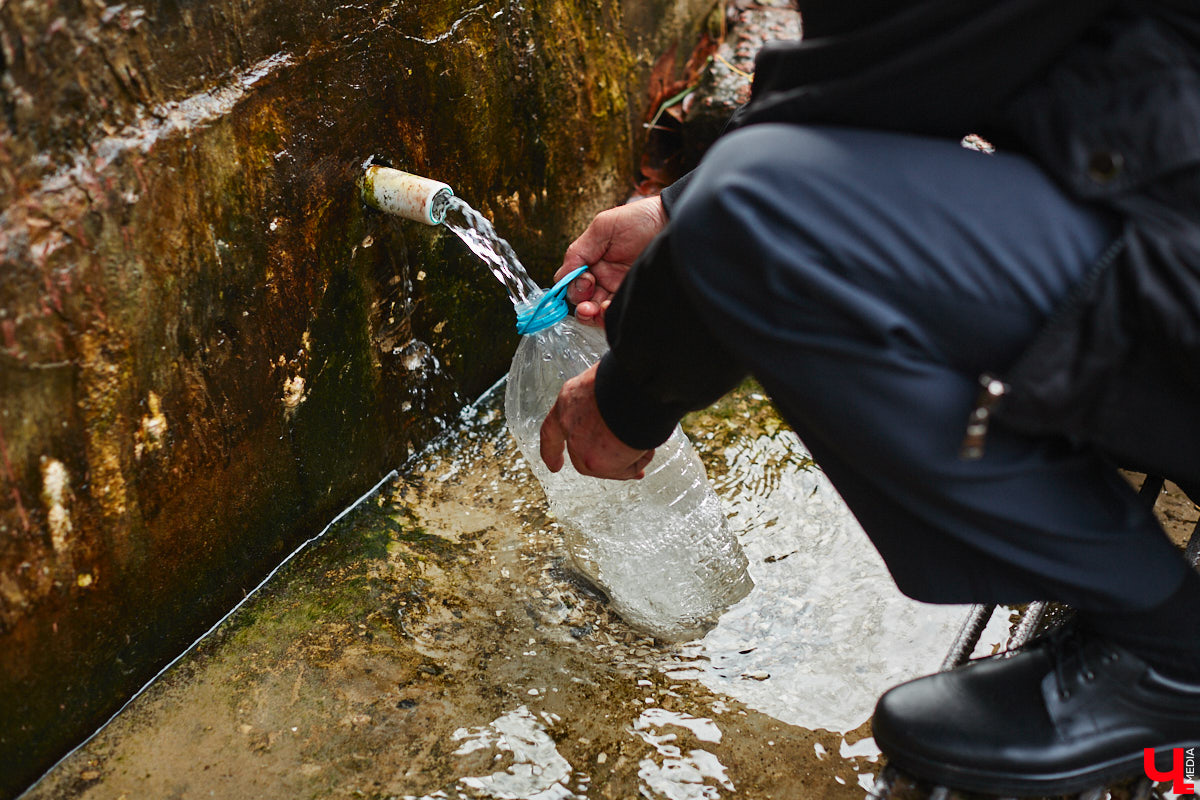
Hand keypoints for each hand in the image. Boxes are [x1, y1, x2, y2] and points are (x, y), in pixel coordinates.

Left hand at [540, 362, 655, 479]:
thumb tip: (625, 416)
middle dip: (606, 462)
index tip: (554, 466)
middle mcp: (569, 424)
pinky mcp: (593, 461)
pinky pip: (623, 467)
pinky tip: (649, 444)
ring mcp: (578, 444)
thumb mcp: (611, 383)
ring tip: (648, 439)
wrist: (637, 384)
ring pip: (604, 464)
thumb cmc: (630, 378)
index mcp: (570, 400)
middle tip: (632, 466)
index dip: (553, 449)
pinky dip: (640, 458)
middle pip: (582, 454)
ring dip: (630, 456)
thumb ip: (608, 403)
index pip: (552, 429)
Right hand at [556, 196, 666, 327]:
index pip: (573, 281)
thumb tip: (562, 275)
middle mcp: (606, 276)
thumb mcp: (603, 227)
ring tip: (597, 309)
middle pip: (583, 299)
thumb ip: (579, 251)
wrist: (673, 222)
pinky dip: (609, 315)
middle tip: (588, 298)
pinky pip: (616, 313)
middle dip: (581, 303)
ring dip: (592, 313)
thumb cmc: (641, 218)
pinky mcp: (635, 296)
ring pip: (597, 310)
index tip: (583, 281)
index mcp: (595, 260)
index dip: (572, 285)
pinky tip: (610, 308)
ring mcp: (620, 288)